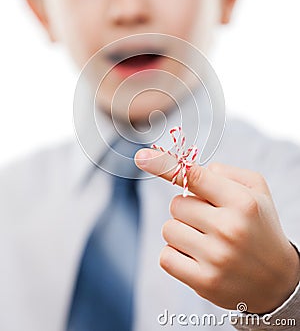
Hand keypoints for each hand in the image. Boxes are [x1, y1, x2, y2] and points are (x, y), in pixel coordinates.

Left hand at [135, 149, 299, 313]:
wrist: (278, 281)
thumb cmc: (260, 226)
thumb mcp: (256, 191)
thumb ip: (224, 172)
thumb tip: (187, 169)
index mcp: (242, 202)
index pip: (194, 176)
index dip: (165, 165)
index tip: (141, 157)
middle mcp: (229, 229)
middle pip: (176, 205)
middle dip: (188, 208)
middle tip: (210, 219)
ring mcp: (216, 258)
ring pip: (168, 229)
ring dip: (181, 231)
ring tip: (206, 239)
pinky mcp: (204, 282)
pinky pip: (166, 257)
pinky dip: (175, 254)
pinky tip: (197, 257)